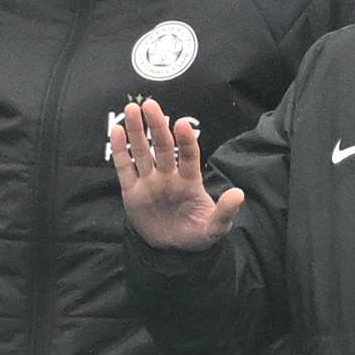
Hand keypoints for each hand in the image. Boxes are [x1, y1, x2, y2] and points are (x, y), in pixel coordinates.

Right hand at [110, 98, 243, 250]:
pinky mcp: (132, 191)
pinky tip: (116, 131)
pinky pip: (125, 168)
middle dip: (156, 126)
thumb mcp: (214, 227)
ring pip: (141, 152)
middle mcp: (168, 176)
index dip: (185, 141)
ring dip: (136, 131)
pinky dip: (120, 150)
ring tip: (131, 108)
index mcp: (189, 181)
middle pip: (162, 147)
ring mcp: (149, 181)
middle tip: (150, 104)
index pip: (188, 156)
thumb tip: (238, 193)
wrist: (172, 250)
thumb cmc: (197, 233)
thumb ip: (225, 211)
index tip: (182, 124)